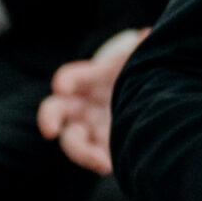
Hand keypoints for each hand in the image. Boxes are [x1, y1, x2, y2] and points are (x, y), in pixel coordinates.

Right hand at [37, 30, 144, 174]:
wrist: (152, 96)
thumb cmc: (142, 72)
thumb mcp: (143, 60)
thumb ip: (141, 50)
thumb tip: (147, 35)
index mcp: (90, 79)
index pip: (70, 78)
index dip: (65, 81)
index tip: (62, 86)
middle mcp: (83, 105)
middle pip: (55, 111)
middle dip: (49, 119)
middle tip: (50, 130)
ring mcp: (90, 127)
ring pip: (72, 140)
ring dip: (80, 151)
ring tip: (100, 161)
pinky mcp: (102, 147)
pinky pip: (93, 157)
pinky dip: (98, 162)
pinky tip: (111, 165)